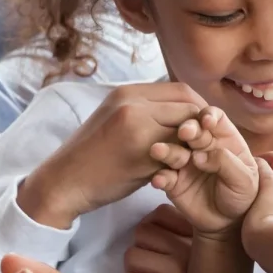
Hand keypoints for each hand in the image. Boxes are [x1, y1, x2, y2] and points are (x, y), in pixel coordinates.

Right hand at [20, 82, 208, 228]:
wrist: (63, 182)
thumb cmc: (91, 156)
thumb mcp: (115, 120)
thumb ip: (145, 112)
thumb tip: (183, 114)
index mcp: (127, 92)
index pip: (180, 90)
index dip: (199, 108)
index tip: (205, 126)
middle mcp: (132, 102)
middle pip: (187, 105)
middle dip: (203, 125)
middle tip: (208, 143)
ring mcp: (136, 126)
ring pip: (185, 129)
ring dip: (194, 145)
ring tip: (194, 158)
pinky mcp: (140, 153)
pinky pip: (175, 154)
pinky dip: (182, 163)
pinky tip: (178, 173)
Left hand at [123, 204, 193, 272]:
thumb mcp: (202, 256)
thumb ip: (181, 235)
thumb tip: (146, 224)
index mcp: (199, 234)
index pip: (160, 213)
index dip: (150, 229)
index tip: (156, 249)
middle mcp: (190, 248)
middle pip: (141, 233)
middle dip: (139, 252)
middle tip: (149, 270)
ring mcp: (178, 272)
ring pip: (131, 257)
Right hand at [147, 107, 258, 236]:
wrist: (227, 222)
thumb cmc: (241, 195)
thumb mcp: (245, 180)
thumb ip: (226, 163)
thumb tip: (199, 156)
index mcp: (223, 139)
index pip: (215, 119)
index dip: (209, 115)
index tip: (206, 121)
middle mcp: (202, 146)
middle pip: (191, 129)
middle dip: (187, 128)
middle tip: (184, 132)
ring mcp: (185, 162)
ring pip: (172, 150)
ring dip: (165, 149)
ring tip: (158, 151)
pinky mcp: (173, 181)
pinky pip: (163, 176)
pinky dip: (159, 176)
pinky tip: (159, 180)